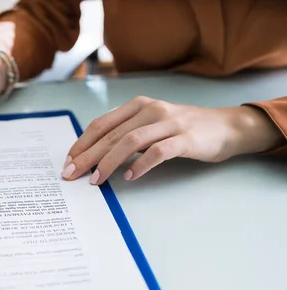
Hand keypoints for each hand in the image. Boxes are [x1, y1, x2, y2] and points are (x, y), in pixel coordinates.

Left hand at [61, 96, 285, 183]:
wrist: (226, 127)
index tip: (68, 161)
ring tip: (95, 180)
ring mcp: (169, 123)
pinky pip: (158, 152)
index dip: (82, 143)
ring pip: (130, 141)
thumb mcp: (150, 125)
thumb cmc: (182, 129)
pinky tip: (129, 177)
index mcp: (138, 106)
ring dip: (108, 162)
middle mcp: (151, 110)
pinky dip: (141, 165)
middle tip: (71, 174)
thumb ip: (126, 134)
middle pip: (111, 135)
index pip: (101, 124)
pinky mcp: (186, 138)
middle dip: (87, 156)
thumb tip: (94, 155)